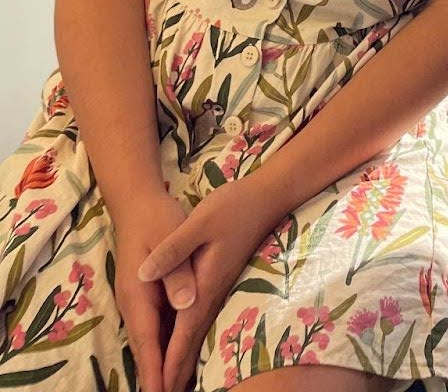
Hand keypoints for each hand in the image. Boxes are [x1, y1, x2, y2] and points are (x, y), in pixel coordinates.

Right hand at [112, 193, 196, 391]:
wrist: (138, 201)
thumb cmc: (157, 217)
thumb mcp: (173, 235)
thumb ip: (178, 270)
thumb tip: (185, 305)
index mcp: (139, 293)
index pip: (148, 341)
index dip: (156, 370)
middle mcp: (134, 303)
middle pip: (145, 348)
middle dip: (155, 377)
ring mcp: (137, 301)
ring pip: (148, 341)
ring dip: (158, 366)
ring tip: (173, 388)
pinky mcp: (146, 295)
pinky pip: (153, 329)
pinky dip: (161, 348)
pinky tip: (173, 360)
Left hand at [137, 177, 281, 391]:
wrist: (267, 197)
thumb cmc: (232, 206)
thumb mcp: (198, 222)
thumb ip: (173, 250)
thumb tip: (145, 276)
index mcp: (203, 286)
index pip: (182, 336)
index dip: (168, 366)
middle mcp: (212, 295)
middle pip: (191, 344)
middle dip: (177, 374)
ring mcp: (218, 290)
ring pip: (198, 336)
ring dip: (185, 362)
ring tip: (173, 385)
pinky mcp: (220, 282)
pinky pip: (202, 322)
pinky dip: (191, 342)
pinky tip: (187, 347)